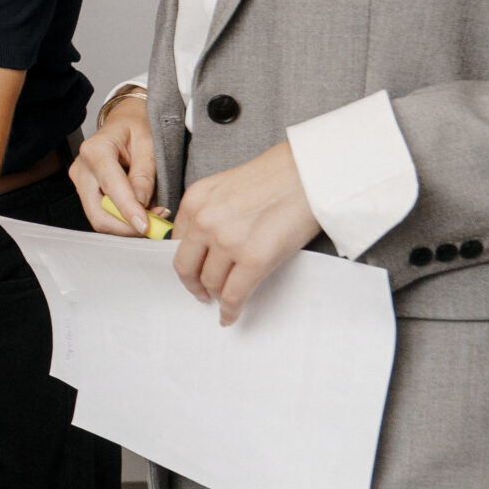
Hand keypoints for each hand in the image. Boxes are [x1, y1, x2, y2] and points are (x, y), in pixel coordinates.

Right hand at [73, 92, 163, 234]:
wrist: (126, 120)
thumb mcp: (149, 143)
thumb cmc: (137, 126)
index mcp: (95, 150)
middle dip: (127, 226)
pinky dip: (122, 219)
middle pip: (98, 213)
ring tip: (150, 215)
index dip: (128, 211)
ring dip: (126, 224)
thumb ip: (145, 174)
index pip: (111, 189)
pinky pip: (102, 214)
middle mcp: (82, 168)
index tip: (146, 226)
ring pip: (100, 218)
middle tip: (154, 225)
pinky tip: (138, 212)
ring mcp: (81, 181)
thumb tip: (142, 204)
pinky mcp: (86, 191)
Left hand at [170, 141, 322, 325]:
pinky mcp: (254, 259)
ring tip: (224, 299)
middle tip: (201, 293)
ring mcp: (228, 241)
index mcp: (195, 200)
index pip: (177, 242)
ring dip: (216, 295)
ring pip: (211, 283)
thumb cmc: (277, 176)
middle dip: (193, 285)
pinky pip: (234, 295)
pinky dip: (230, 310)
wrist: (311, 172)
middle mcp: (205, 220)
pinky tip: (230, 316)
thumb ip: (210, 212)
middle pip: (186, 267)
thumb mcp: (226, 187)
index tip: (191, 271)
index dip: (186, 261)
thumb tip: (207, 244)